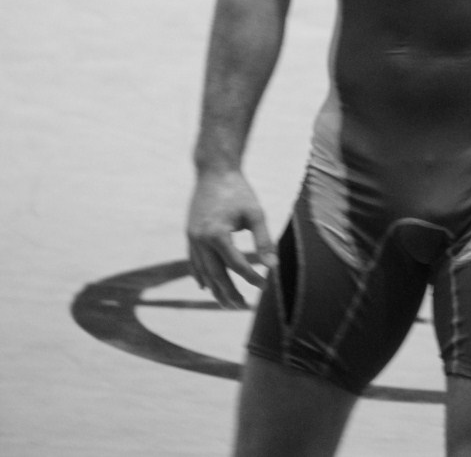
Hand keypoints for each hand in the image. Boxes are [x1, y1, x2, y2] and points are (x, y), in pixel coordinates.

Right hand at [187, 170, 276, 309]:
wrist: (214, 170)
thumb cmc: (238, 190)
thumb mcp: (255, 212)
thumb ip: (264, 240)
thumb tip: (273, 266)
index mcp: (217, 233)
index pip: (236, 265)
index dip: (251, 277)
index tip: (265, 285)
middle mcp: (201, 239)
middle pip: (215, 275)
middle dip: (229, 293)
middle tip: (243, 307)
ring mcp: (192, 237)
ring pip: (202, 272)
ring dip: (215, 290)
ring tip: (228, 304)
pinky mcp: (190, 234)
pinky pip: (193, 262)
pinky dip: (200, 276)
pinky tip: (206, 287)